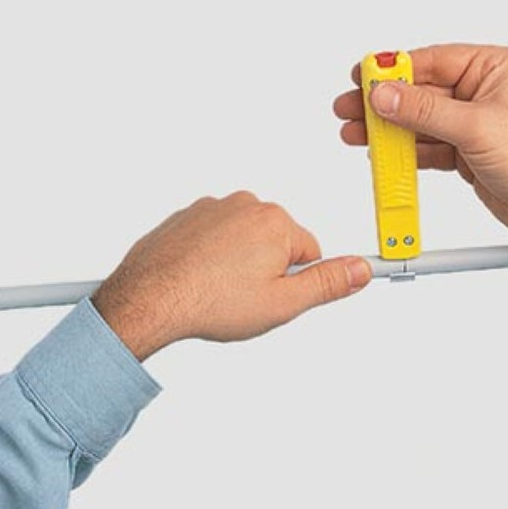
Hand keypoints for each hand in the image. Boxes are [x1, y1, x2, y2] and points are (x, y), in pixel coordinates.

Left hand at [91, 192, 371, 360]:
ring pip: (244, 240)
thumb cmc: (210, 302)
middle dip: (267, 271)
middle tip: (245, 299)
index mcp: (275, 222)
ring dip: (238, 263)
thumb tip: (360, 268)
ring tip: (219, 292)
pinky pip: (214, 238)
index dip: (296, 282)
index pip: (310, 253)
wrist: (148, 299)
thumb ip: (327, 283)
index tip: (288, 295)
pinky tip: (200, 281)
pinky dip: (211, 257)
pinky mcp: (188, 217)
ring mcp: (214, 208)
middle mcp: (246, 205)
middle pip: (276, 243)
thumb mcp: (282, 303)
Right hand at [333, 44, 507, 277]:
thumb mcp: (477, 127)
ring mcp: (473, 122)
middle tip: (350, 108)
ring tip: (357, 133)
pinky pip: (428, 145)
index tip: (362, 76)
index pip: (433, 60)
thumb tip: (386, 94)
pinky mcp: (467, 151)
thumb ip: (425, 110)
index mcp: (493, 67)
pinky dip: (406, 151)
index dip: (394, 69)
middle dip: (385, 102)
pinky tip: (384, 153)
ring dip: (390, 129)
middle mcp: (482, 90)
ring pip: (420, 120)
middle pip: (421, 90)